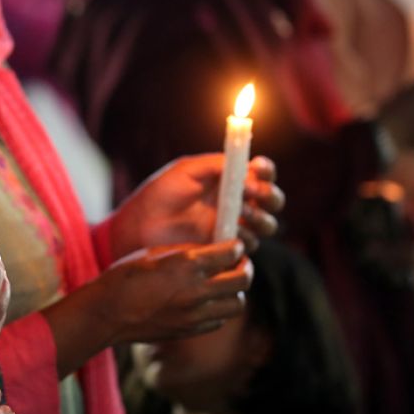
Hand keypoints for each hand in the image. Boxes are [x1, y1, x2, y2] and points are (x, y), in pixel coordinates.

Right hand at [96, 240, 250, 344]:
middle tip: (240, 264)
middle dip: (245, 268)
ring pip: (237, 304)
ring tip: (226, 285)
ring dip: (236, 292)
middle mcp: (195, 290)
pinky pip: (220, 320)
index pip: (231, 253)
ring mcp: (194, 314)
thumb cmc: (125, 277)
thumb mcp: (154, 253)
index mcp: (186, 264)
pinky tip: (210, 301)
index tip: (233, 246)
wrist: (107, 313)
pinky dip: (221, 309)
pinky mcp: (190, 330)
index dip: (236, 247)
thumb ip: (186, 252)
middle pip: (242, 280)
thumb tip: (210, 251)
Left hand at [109, 155, 282, 258]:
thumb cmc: (162, 193)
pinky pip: (249, 246)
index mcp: (231, 179)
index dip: (266, 170)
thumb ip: (216, 165)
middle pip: (272, 200)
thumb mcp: (187, 170)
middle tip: (253, 194)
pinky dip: (244, 237)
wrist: (141, 225)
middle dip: (269, 196)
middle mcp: (239, 203)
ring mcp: (235, 227)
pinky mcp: (227, 249)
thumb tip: (247, 170)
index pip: (261, 173)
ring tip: (239, 213)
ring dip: (259, 217)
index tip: (258, 168)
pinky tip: (229, 233)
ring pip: (266, 225)